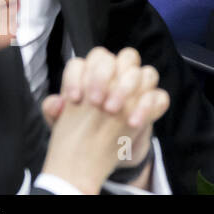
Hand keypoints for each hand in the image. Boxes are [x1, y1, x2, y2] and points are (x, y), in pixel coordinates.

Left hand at [41, 47, 169, 193]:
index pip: (94, 58)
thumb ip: (54, 111)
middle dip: (107, 75)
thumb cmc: (82, 132)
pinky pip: (159, 97)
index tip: (74, 99)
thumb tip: (58, 102)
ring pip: (145, 72)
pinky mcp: (154, 106)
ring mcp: (141, 90)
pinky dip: (147, 107)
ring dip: (127, 88)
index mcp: (99, 74)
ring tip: (111, 110)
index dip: (82, 75)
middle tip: (95, 102)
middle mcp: (123, 76)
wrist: (101, 157)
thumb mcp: (62, 125)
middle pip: (125, 56)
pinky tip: (133, 123)